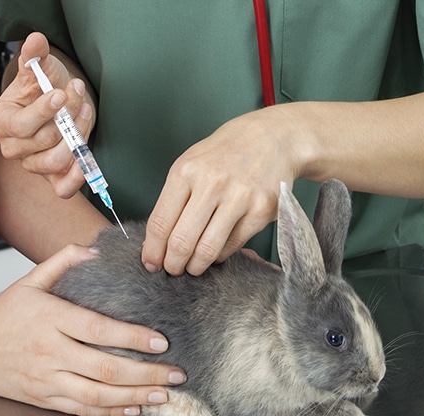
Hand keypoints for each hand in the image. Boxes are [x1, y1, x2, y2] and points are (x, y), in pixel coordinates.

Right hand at [0, 32, 94, 197]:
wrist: (52, 101)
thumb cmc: (41, 87)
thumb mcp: (38, 69)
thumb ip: (34, 56)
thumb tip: (35, 41)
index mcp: (0, 122)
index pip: (21, 126)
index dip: (43, 112)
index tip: (61, 94)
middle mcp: (11, 148)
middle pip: (44, 141)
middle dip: (68, 116)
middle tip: (79, 94)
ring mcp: (31, 164)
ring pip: (55, 161)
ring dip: (78, 136)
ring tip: (85, 112)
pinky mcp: (51, 177)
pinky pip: (62, 188)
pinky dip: (77, 177)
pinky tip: (86, 157)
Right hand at [0, 244, 185, 415]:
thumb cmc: (2, 316)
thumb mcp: (29, 281)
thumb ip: (63, 261)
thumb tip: (96, 251)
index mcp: (50, 319)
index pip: (99, 329)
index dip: (134, 338)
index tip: (162, 342)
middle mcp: (50, 352)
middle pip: (106, 368)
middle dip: (147, 374)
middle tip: (177, 374)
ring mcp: (46, 379)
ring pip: (97, 396)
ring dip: (135, 398)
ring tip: (164, 395)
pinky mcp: (43, 399)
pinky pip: (82, 410)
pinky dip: (110, 413)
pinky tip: (133, 409)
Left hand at [142, 107, 304, 275]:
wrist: (272, 138)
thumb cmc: (224, 154)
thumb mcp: (190, 164)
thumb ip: (173, 199)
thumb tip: (157, 242)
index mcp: (186, 172)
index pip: (160, 223)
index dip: (153, 250)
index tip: (151, 263)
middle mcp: (212, 184)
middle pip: (181, 242)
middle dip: (173, 264)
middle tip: (172, 269)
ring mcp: (239, 198)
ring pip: (207, 250)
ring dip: (195, 266)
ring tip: (192, 267)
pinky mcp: (261, 210)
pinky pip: (232, 245)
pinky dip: (220, 255)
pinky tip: (215, 252)